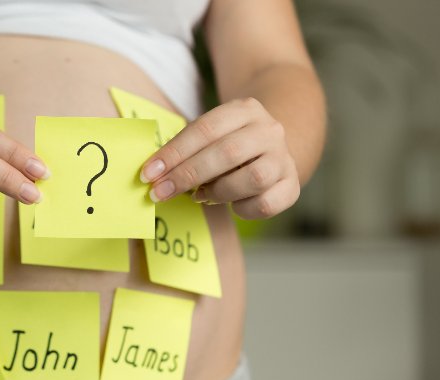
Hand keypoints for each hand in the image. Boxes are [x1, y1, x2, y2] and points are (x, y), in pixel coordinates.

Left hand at [140, 97, 299, 218]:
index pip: (205, 129)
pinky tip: (231, 204)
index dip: (173, 153)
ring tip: (200, 196)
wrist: (273, 148)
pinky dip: (242, 209)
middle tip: (160, 192)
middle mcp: (269, 130)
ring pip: (253, 178)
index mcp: (245, 110)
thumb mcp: (211, 135)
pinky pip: (266, 203)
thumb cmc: (228, 144)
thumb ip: (187, 149)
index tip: (148, 173)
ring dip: (218, 192)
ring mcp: (284, 158)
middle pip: (227, 153)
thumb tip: (154, 174)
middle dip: (187, 175)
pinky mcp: (292, 186)